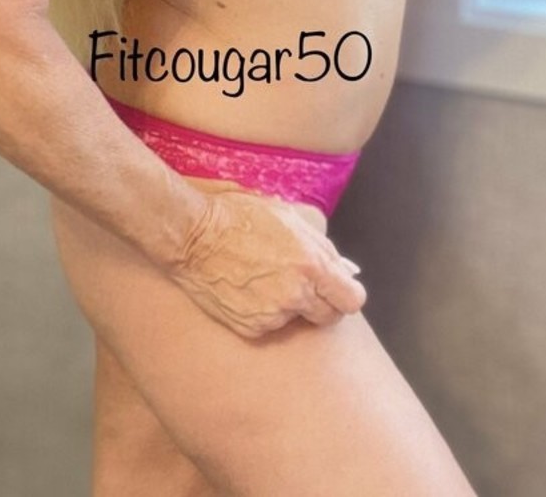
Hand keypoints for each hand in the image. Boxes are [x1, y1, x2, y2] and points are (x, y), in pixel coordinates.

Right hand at [169, 188, 366, 337]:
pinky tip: (249, 291)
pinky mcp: (251, 328)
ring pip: (297, 320)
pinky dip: (264, 313)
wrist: (193, 235)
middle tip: (303, 285)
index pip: (352, 300)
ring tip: (266, 280)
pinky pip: (270, 326)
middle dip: (322, 302)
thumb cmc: (239, 217)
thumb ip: (321, 246)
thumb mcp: (288, 218)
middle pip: (329, 316)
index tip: (337, 290)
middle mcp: (296, 294)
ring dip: (290, 306)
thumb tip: (343, 268)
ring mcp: (273, 315)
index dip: (346, 294)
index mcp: (311, 263)